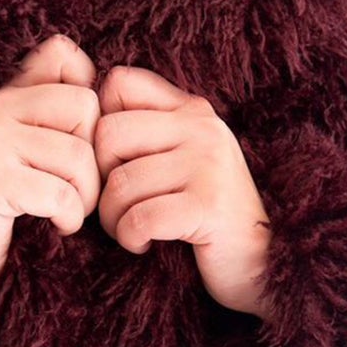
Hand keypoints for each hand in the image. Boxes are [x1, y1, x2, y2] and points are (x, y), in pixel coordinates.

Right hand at [0, 34, 101, 310]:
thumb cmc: (4, 211)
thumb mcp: (29, 153)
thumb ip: (53, 109)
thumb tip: (93, 72)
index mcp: (1, 97)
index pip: (67, 59)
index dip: (87, 105)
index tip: (74, 145)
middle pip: (85, 107)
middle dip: (92, 158)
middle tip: (71, 191)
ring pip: (79, 154)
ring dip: (83, 196)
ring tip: (61, 212)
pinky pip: (61, 192)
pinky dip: (68, 217)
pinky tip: (53, 227)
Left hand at [94, 65, 273, 318]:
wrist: (262, 263)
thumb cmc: (205, 211)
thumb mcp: (181, 157)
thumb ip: (145, 129)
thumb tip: (84, 110)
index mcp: (191, 108)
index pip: (119, 83)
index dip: (99, 124)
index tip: (114, 163)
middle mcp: (202, 127)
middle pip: (107, 134)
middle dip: (100, 181)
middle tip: (119, 207)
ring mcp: (208, 164)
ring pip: (118, 183)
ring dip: (113, 219)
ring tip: (134, 229)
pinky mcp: (208, 205)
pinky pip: (138, 218)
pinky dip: (131, 238)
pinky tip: (146, 244)